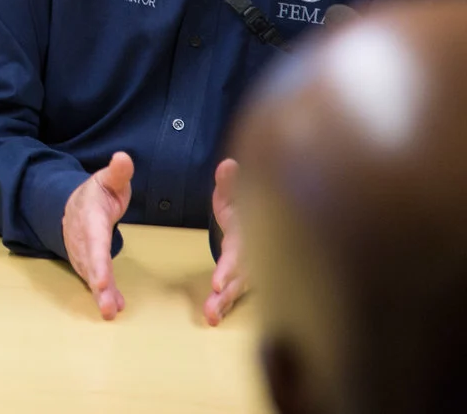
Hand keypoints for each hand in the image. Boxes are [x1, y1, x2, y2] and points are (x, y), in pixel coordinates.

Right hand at [62, 151, 134, 319]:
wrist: (72, 202)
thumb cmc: (98, 192)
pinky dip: (101, 292)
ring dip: (99, 293)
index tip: (102, 281)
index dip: (97, 262)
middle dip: (97, 285)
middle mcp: (82, 237)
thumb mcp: (108, 179)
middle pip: (89, 263)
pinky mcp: (85, 260)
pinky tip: (114, 306)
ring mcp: (81, 250)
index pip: (94, 242)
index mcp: (90, 217)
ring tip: (111, 310)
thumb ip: (118, 172)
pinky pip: (91, 276)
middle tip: (108, 308)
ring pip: (88, 273)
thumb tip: (123, 157)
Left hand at [204, 157, 246, 325]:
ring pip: (242, 290)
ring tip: (210, 318)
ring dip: (227, 305)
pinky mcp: (250, 277)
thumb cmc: (248, 204)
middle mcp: (256, 256)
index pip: (242, 255)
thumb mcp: (237, 192)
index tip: (216, 284)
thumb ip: (231, 182)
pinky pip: (240, 293)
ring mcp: (255, 269)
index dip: (230, 270)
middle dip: (227, 296)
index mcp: (251, 236)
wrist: (272, 216)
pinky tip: (214, 316)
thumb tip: (228, 164)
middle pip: (243, 279)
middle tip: (211, 312)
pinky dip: (228, 305)